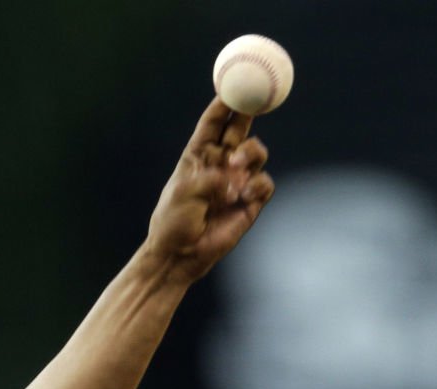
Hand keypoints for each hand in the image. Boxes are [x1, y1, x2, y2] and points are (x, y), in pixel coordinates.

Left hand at [143, 98, 274, 284]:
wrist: (181, 254)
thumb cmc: (173, 221)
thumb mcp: (184, 192)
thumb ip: (210, 178)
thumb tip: (234, 176)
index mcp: (198, 156)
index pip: (213, 123)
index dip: (224, 103)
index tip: (232, 85)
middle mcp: (220, 164)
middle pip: (239, 129)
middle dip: (248, 112)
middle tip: (256, 97)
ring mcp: (237, 181)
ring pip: (257, 152)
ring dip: (250, 155)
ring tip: (236, 169)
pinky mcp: (250, 200)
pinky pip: (263, 182)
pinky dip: (256, 186)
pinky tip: (241, 198)